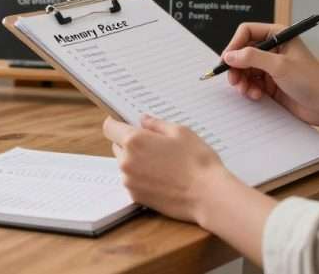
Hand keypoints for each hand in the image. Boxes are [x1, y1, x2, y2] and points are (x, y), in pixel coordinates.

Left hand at [102, 115, 232, 223]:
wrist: (208, 196)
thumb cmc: (197, 162)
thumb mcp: (181, 132)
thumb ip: (157, 124)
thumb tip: (143, 120)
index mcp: (134, 141)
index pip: (109, 127)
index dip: (117, 123)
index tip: (126, 123)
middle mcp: (126, 161)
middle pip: (116, 145)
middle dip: (130, 142)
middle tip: (154, 144)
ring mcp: (129, 181)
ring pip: (125, 164)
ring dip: (136, 161)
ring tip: (163, 163)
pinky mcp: (136, 197)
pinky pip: (132, 181)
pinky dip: (142, 177)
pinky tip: (163, 177)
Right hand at [221, 22, 318, 128]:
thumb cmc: (312, 81)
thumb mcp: (280, 66)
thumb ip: (252, 58)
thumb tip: (230, 55)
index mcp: (278, 35)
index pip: (247, 32)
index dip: (235, 44)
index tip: (227, 59)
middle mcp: (273, 49)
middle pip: (242, 52)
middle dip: (236, 67)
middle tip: (234, 80)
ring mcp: (271, 67)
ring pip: (244, 69)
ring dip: (241, 80)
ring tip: (246, 91)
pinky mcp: (270, 83)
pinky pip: (250, 83)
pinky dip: (249, 89)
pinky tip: (256, 96)